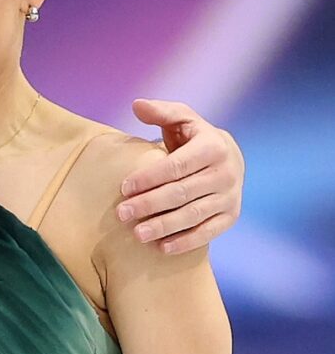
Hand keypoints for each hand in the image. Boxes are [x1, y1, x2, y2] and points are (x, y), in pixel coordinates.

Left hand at [120, 101, 243, 252]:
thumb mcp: (182, 119)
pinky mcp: (231, 216)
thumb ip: (161, 112)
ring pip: (193, 215)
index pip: (176, 166)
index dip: (149, 178)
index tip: (124, 188)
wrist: (229, 159)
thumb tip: (136, 105)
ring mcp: (230, 196)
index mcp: (213, 147)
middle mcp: (226, 172)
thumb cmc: (195, 138)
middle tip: (121, 214)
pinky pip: (207, 233)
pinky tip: (161, 248)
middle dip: (149, 204)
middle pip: (181, 193)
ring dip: (164, 227)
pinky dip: (185, 242)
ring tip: (137, 234)